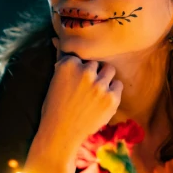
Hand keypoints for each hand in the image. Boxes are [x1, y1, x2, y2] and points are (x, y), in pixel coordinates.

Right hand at [37, 38, 122, 152]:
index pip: (81, 56)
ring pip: (109, 71)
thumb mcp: (55, 80)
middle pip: (96, 63)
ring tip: (93, 95)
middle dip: (92, 74)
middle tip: (83, 91)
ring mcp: (100, 85)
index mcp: (68, 64)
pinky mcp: (111, 98)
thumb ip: (61, 58)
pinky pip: (118, 85)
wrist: (60, 134)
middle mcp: (85, 71)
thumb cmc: (54, 106)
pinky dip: (112, 92)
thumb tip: (57, 37)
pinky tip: (100, 102)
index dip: (79, 69)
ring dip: (104, 79)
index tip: (74, 82)